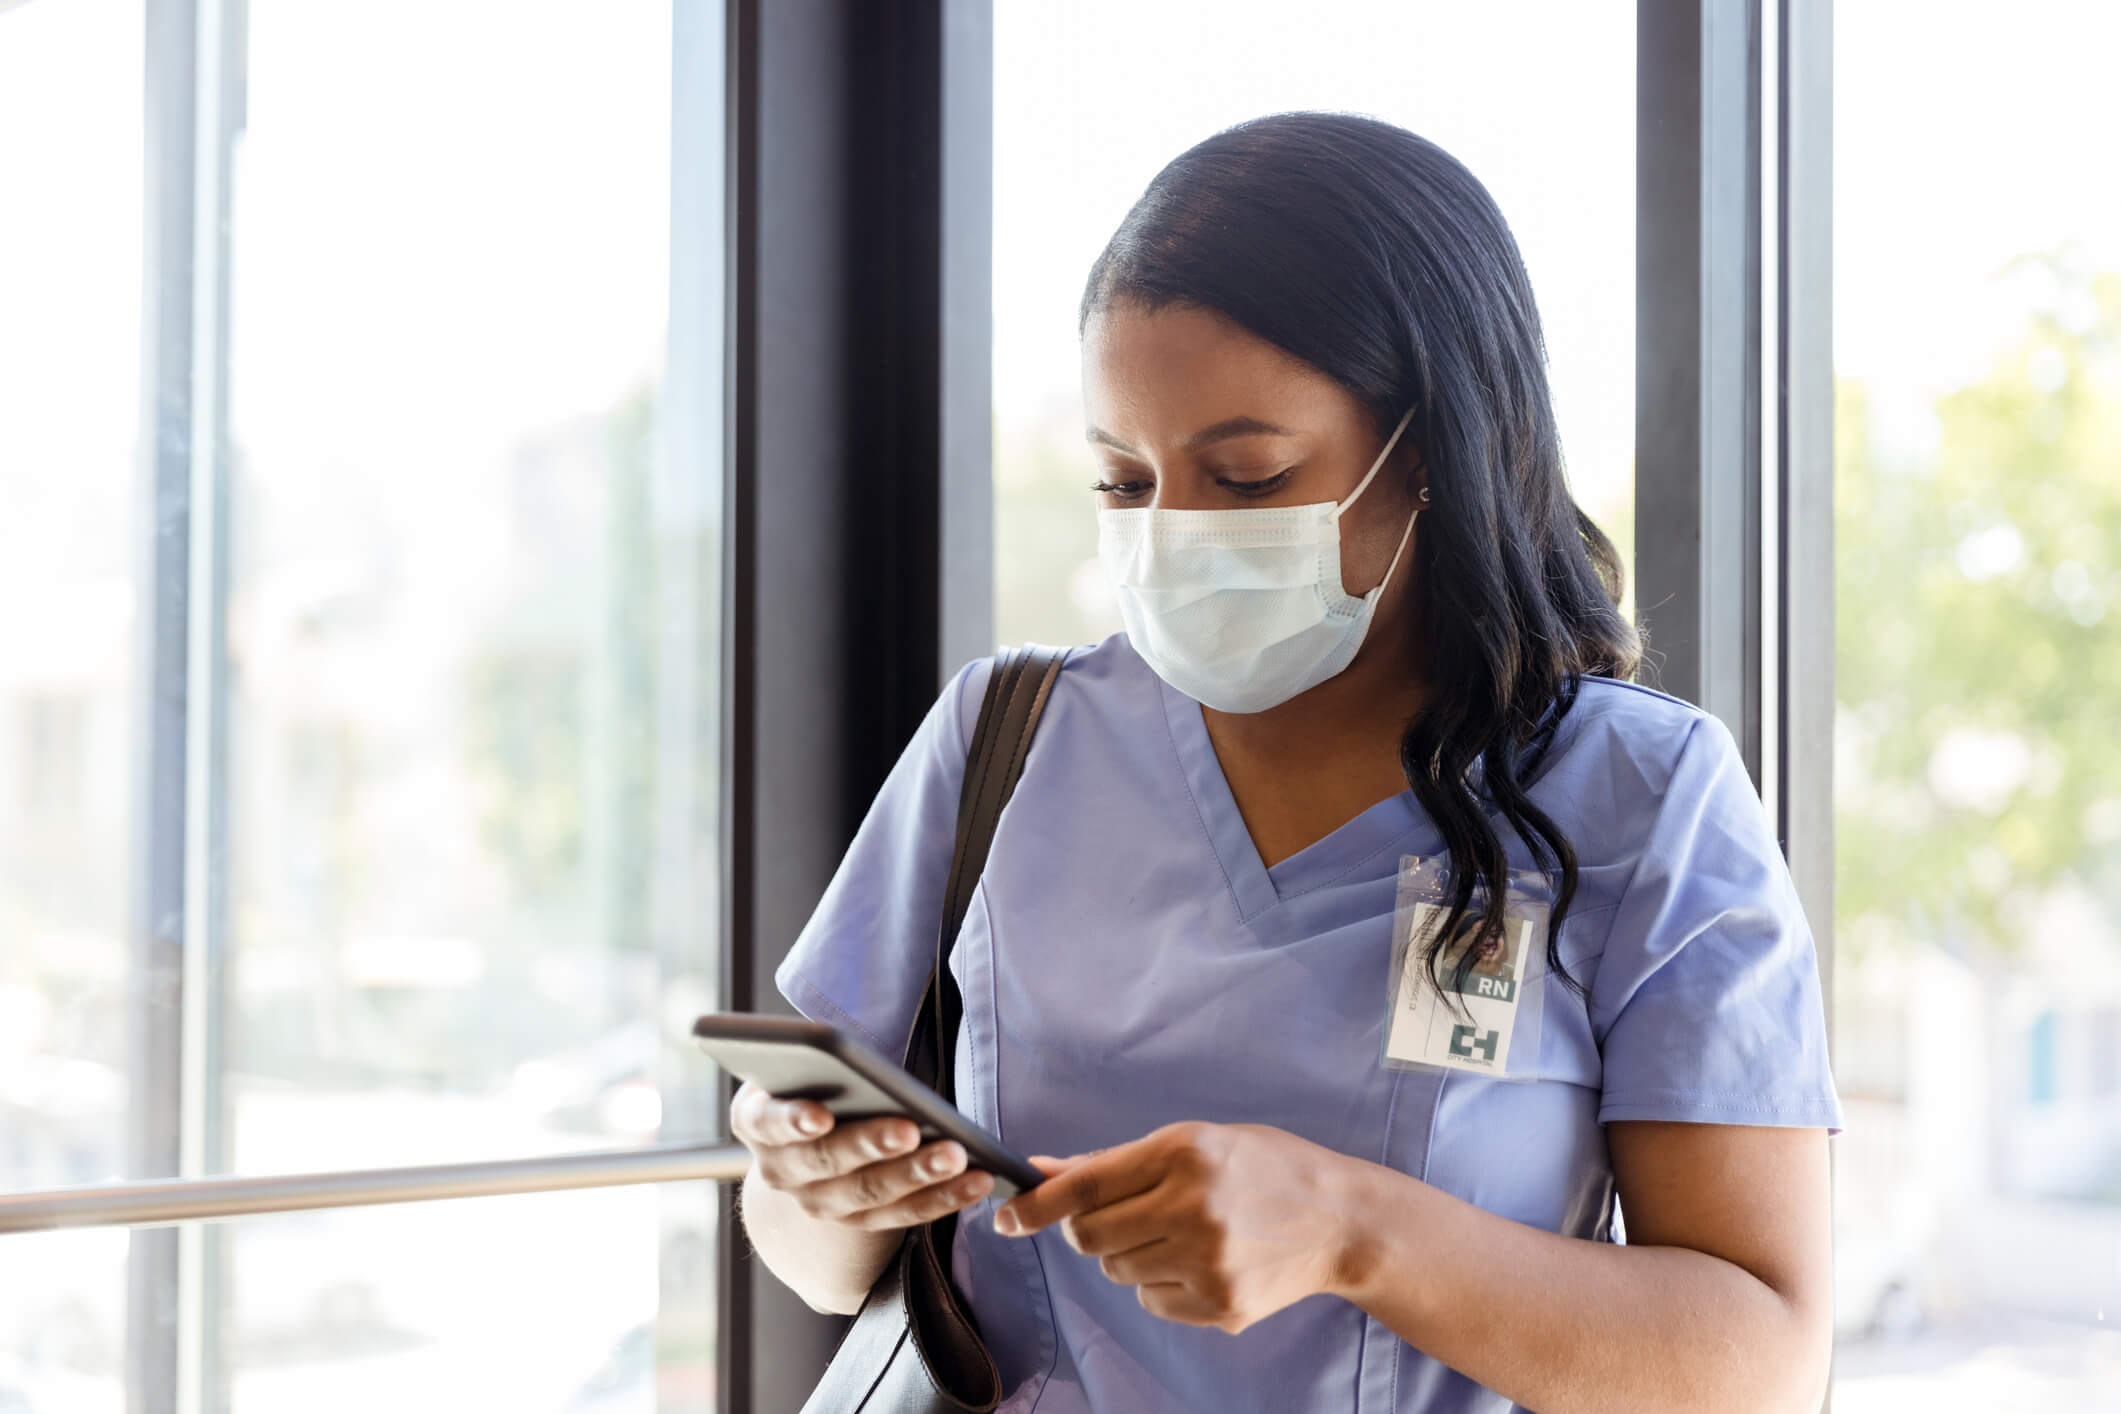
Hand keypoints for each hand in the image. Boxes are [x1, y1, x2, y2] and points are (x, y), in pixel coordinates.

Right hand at [730, 1081, 993, 1229]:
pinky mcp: (859, 1220)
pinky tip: (976, 1180)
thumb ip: (819, 1061)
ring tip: (957, 1155)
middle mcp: (780, 1170)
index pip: (767, 1122)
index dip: (792, 1120)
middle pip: (826, 1160)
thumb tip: (855, 1056)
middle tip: (911, 1129)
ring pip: (869, 1193)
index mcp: (756, 1121)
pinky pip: (904, 1214)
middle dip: (871, 1144)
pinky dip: (943, 1198)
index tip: (822, 1115)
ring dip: (917, 1175)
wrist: (805, 1138)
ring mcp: (818, 1202)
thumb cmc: (812, 1080)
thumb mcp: (803, 1065)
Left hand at [992, 1122, 1361, 1333]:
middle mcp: (1195, 1207)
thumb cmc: (1263, 1169)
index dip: (1036, 1205)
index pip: (1087, 1185)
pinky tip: (1201, 1261)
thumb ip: (1117, 1162)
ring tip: (1177, 1233)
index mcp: (1186, 1153)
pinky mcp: (1221, 1306)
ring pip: (1118, 1272)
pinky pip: (1151, 1300)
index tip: (1004, 1217)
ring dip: (1129, 1255)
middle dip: (1087, 1231)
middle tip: (1115, 1218)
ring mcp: (1209, 1262)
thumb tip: (1042, 1172)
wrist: (1340, 1220)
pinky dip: (1160, 1283)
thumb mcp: (1196, 1142)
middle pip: (1092, 1238)